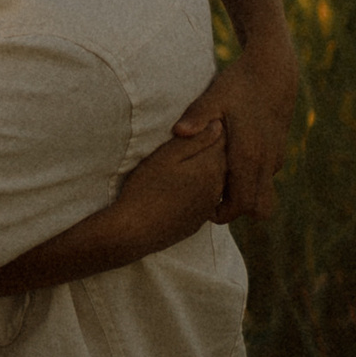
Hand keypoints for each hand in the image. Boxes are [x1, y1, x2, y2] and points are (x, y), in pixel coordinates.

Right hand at [99, 116, 229, 260]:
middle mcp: (217, 188)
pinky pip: (205, 198)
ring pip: (214, 180)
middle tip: (186, 142)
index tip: (193, 127)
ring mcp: (209, 207)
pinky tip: (179, 189)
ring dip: (204, 170)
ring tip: (182, 165)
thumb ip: (194, 140)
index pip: (221, 139)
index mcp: (211, 168)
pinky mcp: (199, 220)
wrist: (134, 231)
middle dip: (210, 149)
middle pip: (221, 160)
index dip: (209, 129)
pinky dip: (197, 190)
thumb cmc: (145, 188)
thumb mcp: (166, 157)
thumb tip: (218, 125)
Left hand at [170, 34, 298, 218]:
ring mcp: (276, 156)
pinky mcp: (279, 149)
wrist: (274, 69)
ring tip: (218, 181)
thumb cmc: (240, 84)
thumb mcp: (214, 97)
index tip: (206, 209)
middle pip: (260, 208)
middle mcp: (266, 161)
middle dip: (237, 211)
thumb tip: (178, 132)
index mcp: (248, 155)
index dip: (224, 213)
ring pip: (266, 193)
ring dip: (246, 194)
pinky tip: (232, 164)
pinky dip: (253, 179)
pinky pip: (267, 177)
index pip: (242, 203)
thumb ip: (196, 117)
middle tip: (212, 201)